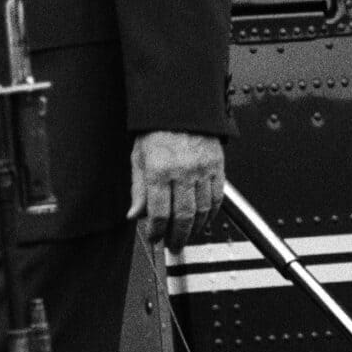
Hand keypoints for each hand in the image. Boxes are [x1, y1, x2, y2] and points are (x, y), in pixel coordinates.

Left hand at [129, 130, 224, 251]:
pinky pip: (217, 198)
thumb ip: (138, 189)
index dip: (156, 231)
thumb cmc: (157, 129)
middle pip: (183, 216)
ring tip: (186, 237)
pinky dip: (211, 214)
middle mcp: (183, 170)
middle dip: (177, 236)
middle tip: (173, 246)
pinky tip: (203, 221)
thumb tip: (133, 215)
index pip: (159, 212)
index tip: (155, 238)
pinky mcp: (217, 165)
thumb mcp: (138, 156)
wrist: (181, 105)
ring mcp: (203, 169)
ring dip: (195, 229)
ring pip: (202, 211)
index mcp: (159, 169)